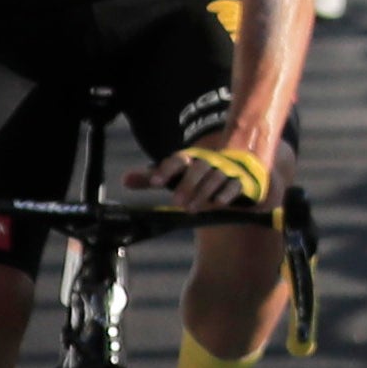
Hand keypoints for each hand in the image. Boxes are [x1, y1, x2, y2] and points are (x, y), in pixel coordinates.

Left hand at [144, 141, 276, 212]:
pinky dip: (227, 193)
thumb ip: (152, 178)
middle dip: (187, 184)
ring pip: (215, 178)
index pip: (178, 160)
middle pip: (198, 169)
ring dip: (203, 192)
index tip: (156, 182)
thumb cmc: (200, 176)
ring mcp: (227, 171)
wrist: (240, 169)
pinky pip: (235, 185)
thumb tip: (124, 180)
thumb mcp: (175, 175)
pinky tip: (219, 203)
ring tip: (191, 208)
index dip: (166, 170)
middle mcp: (209, 162)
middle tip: (176, 201)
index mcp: (192, 159)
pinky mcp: (242, 182)